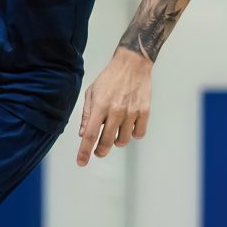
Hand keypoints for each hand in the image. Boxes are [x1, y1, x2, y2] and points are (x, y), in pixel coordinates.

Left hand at [77, 48, 151, 165]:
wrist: (132, 64)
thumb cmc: (109, 78)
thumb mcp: (91, 93)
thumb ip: (86, 114)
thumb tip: (82, 134)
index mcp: (100, 106)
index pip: (89, 135)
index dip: (84, 151)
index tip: (81, 162)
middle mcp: (115, 111)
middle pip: (106, 142)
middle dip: (100, 151)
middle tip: (98, 151)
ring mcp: (131, 112)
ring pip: (123, 141)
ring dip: (117, 142)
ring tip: (115, 133)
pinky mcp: (144, 111)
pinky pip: (139, 134)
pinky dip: (133, 134)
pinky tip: (129, 127)